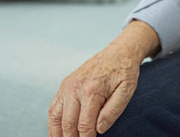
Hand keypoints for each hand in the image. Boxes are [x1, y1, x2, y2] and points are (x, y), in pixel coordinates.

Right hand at [48, 20, 159, 136]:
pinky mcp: (65, 84)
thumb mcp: (126, 91)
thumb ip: (113, 111)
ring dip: (57, 134)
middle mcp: (75, 87)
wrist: (119, 51)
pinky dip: (53, 122)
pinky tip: (57, 133)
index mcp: (92, 90)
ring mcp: (67, 85)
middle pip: (68, 123)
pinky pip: (53, 107)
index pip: (85, 125)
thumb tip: (99, 129)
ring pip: (56, 116)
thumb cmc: (124, 72)